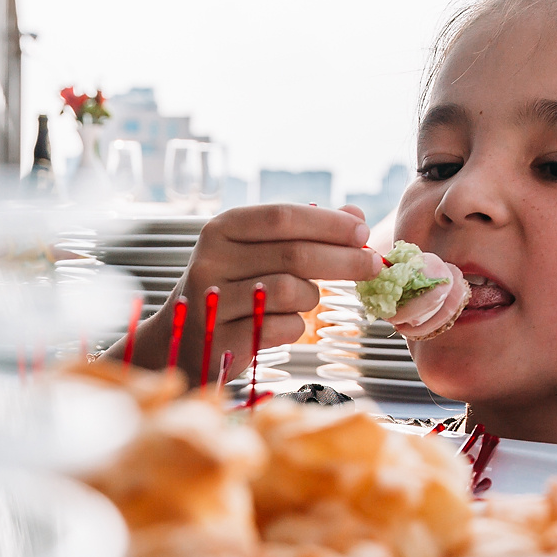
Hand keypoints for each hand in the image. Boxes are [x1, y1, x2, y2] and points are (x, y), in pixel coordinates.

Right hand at [118, 204, 384, 382]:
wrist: (184, 340)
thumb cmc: (229, 289)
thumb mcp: (257, 251)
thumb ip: (304, 231)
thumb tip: (356, 216)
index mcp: (223, 229)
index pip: (283, 217)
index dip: (328, 224)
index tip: (362, 232)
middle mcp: (212, 260)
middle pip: (294, 255)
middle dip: (343, 260)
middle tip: (372, 265)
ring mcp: (214, 301)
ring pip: (290, 292)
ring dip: (312, 296)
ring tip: (307, 298)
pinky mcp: (223, 338)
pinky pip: (282, 328)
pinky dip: (297, 326)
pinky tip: (287, 323)